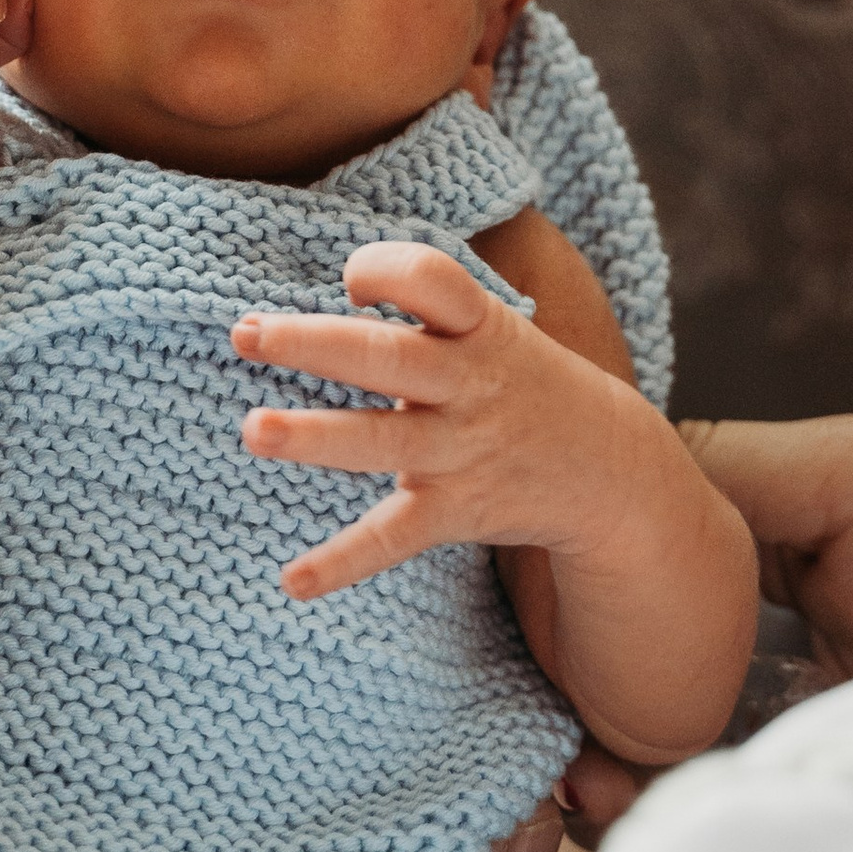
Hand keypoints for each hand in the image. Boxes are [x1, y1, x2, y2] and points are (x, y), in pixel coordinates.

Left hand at [234, 238, 667, 601]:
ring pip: (379, 442)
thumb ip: (419, 307)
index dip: (384, 270)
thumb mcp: (489, 324)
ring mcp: (460, 451)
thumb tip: (325, 299)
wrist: (607, 468)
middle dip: (313, 343)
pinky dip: (343, 561)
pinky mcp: (454, 511)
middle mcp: (468, 386)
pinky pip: (392, 538)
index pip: (432, 280)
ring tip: (251, 429)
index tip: (352, 282)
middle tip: (244, 333)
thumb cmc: (518, 378)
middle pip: (387, 357)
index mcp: (479, 328)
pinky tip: (292, 581)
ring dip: (314, 436)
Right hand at [557, 411, 852, 844]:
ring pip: (640, 761)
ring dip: (595, 770)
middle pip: (615, 679)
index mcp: (757, 563)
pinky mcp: (802, 818)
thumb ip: (718, 467)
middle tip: (550, 727)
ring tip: (589, 781)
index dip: (561, 600)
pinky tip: (628, 809)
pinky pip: (699, 825)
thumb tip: (584, 471)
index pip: (623, 577)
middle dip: (565, 701)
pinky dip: (649, 822)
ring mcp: (775, 748)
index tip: (520, 619)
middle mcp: (754, 658)